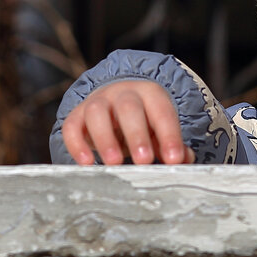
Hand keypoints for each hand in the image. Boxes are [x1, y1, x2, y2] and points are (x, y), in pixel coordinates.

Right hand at [60, 80, 194, 164]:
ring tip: (114, 163)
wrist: (113, 106)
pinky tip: (87, 163)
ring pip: (97, 112)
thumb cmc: (143, 122)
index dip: (169, 135)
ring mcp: (98, 102)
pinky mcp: (76, 116)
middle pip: (129, 108)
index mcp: (151, 94)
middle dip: (137, 135)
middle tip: (144, 161)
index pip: (162, 111)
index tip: (174, 159)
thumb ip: (173, 144)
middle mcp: (123, 93)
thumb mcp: (160, 129)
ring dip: (105, 138)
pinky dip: (77, 144)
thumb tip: (184, 159)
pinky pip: (72, 126)